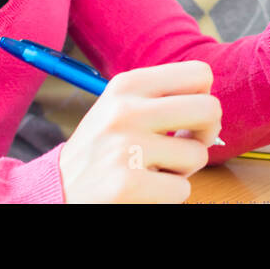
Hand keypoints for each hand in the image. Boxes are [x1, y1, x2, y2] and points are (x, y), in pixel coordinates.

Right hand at [57, 61, 220, 202]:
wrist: (56, 189)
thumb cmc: (101, 149)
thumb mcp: (121, 107)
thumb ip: (162, 99)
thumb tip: (212, 110)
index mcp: (127, 84)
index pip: (200, 73)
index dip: (203, 99)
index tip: (189, 119)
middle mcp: (126, 110)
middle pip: (210, 109)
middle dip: (207, 133)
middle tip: (187, 145)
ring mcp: (126, 147)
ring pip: (198, 155)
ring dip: (182, 169)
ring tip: (152, 169)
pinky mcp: (127, 184)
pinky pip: (182, 190)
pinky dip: (169, 195)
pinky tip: (143, 189)